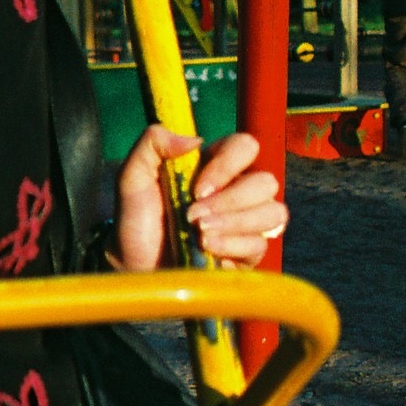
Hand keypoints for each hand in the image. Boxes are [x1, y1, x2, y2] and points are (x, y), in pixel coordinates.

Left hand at [111, 126, 286, 271]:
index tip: (197, 188)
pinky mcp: (249, 252)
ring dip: (234, 222)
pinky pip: (260, 243)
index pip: (245, 147)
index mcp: (214, 166)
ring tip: (199, 233)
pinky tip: (207, 249)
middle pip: (265, 182)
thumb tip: (194, 139)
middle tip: (192, 216)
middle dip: (228, 200)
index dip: (227, 165)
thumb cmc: (136, 221)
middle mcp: (237, 190)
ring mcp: (247, 222)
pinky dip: (231, 245)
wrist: (136, 265)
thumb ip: (152, 144)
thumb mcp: (132, 178)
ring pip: (273, 212)